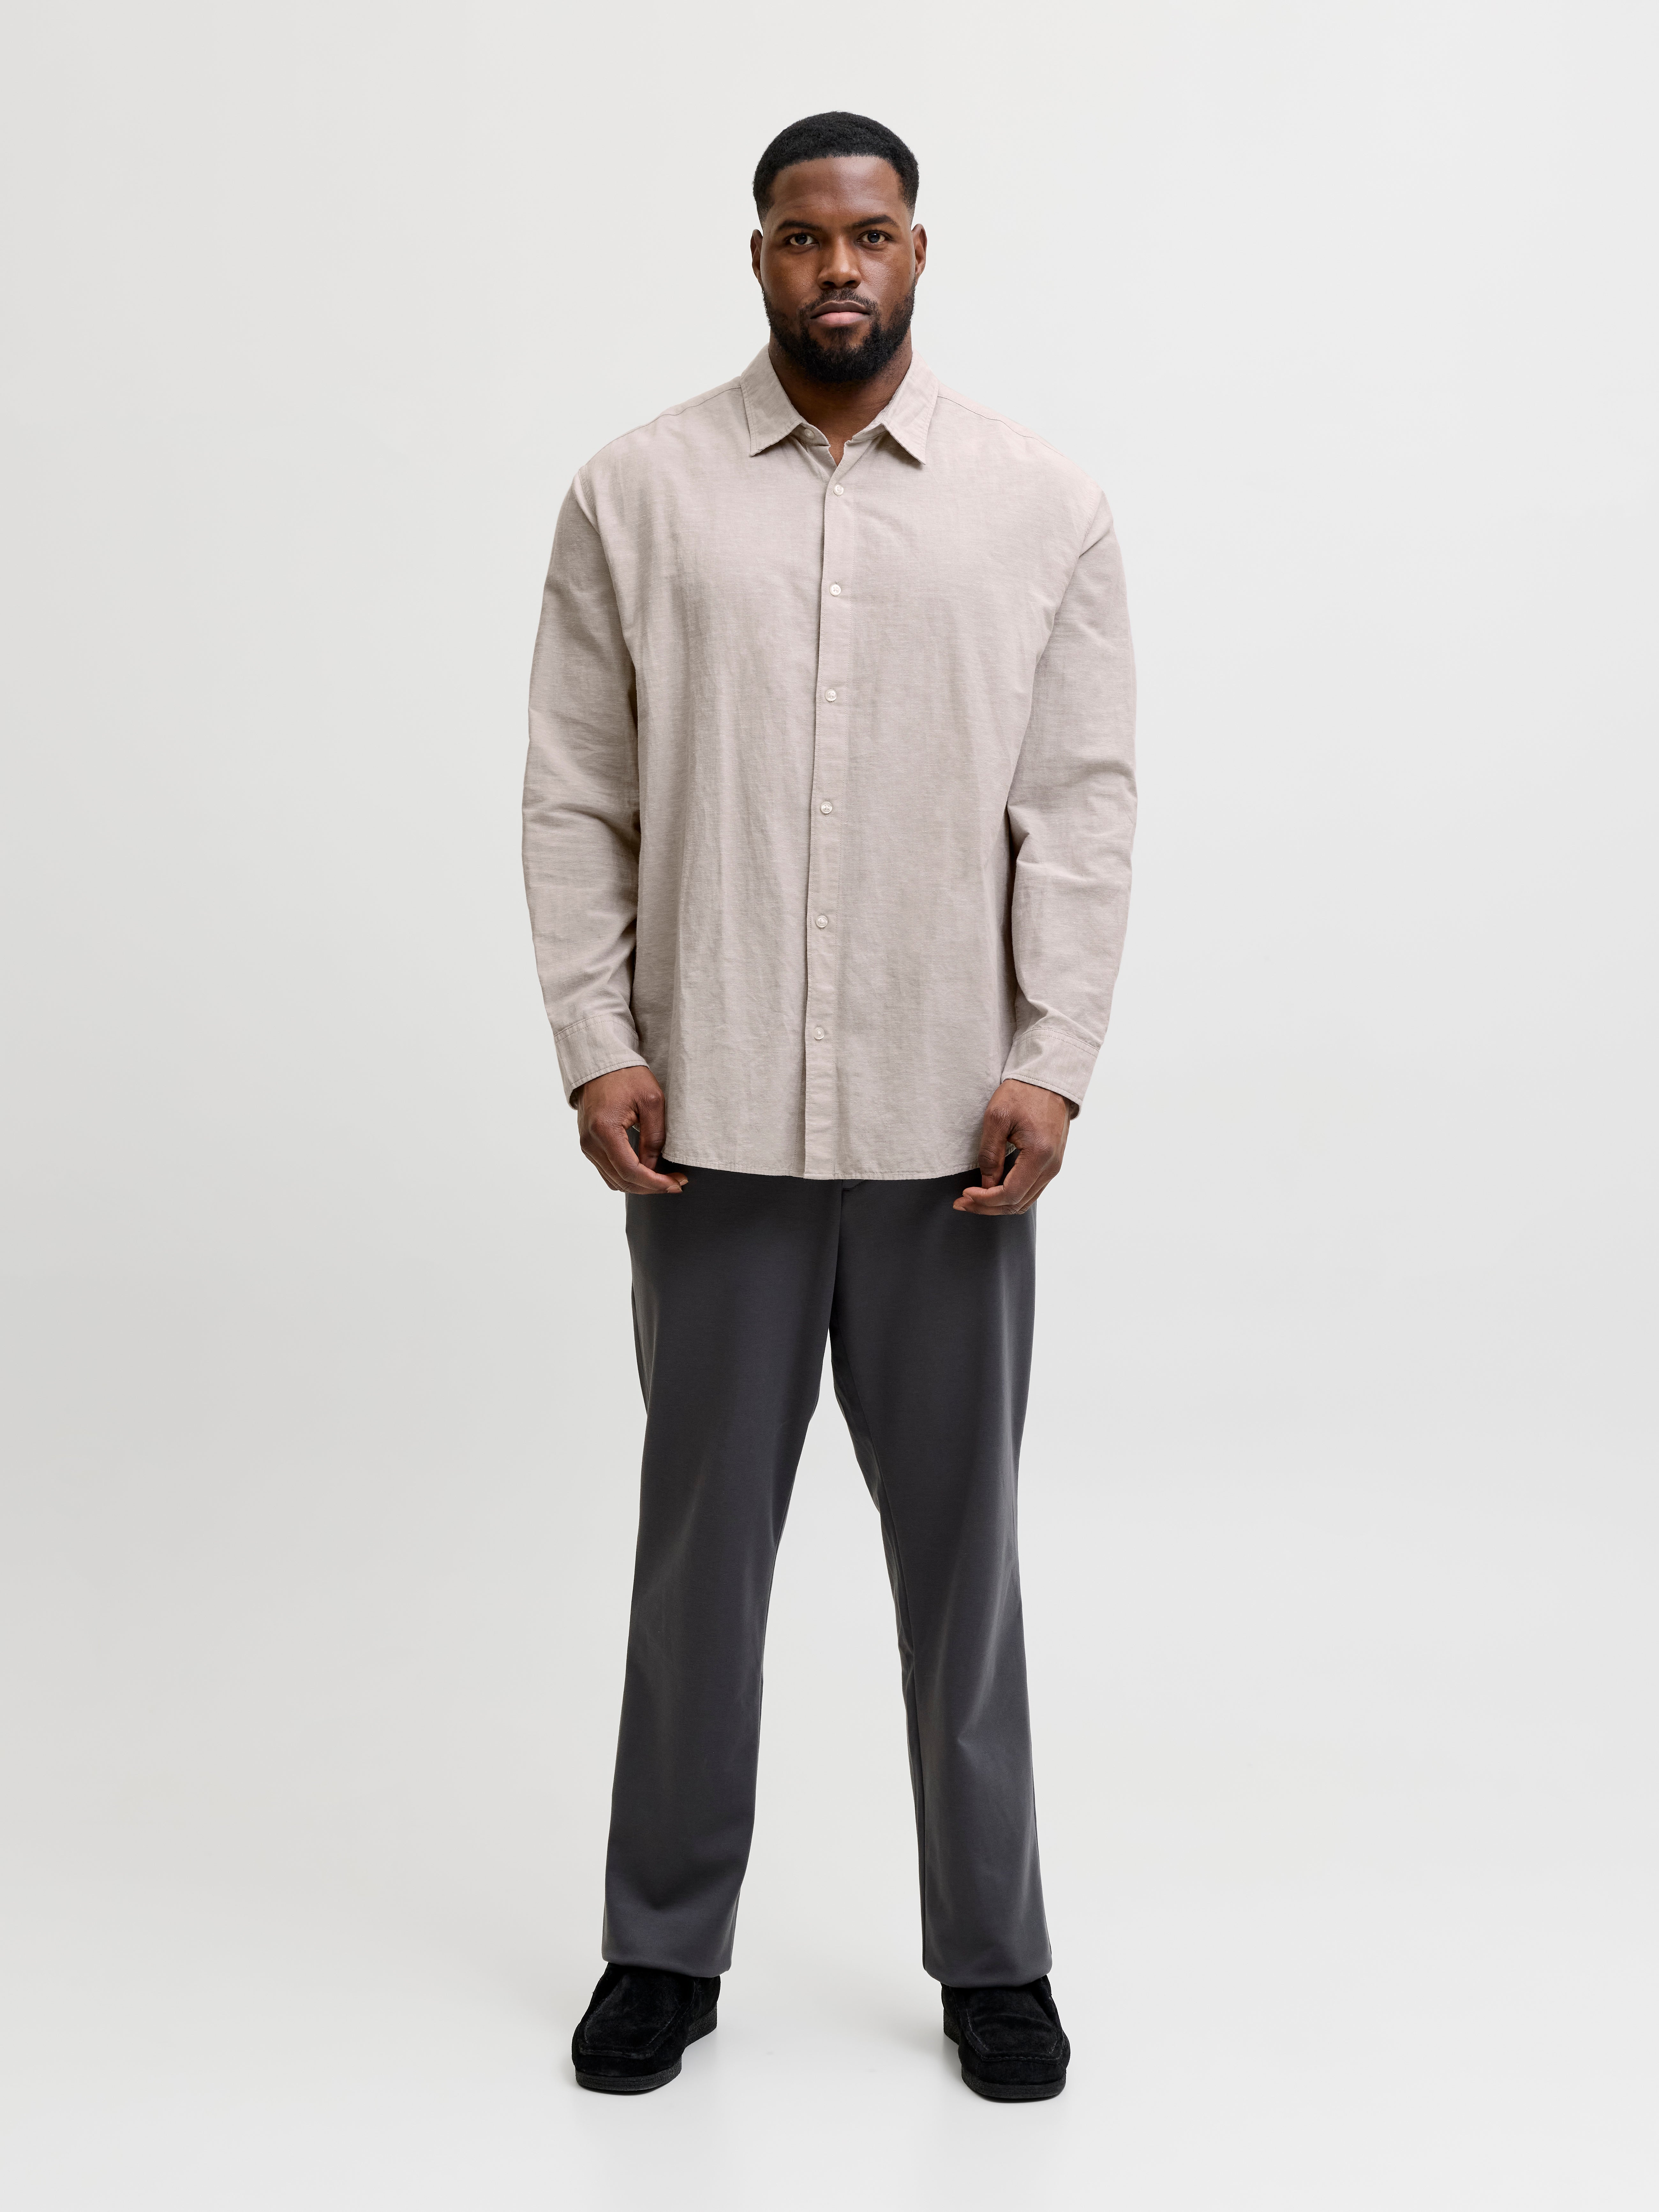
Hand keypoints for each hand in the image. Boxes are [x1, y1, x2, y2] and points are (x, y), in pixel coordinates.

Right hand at [575, 1065, 687, 1194]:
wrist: (600, 1064)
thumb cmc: (626, 1076)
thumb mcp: (652, 1101)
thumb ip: (654, 1137)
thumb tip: (654, 1168)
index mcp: (605, 1130)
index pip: (630, 1171)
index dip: (655, 1183)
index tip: (677, 1184)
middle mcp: (590, 1143)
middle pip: (622, 1181)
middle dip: (650, 1187)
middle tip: (675, 1183)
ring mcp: (587, 1146)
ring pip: (614, 1181)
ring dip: (639, 1185)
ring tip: (663, 1178)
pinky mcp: (589, 1145)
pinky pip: (608, 1171)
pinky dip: (627, 1176)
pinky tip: (646, 1170)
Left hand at [954, 1079, 1071, 1215]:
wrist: (1049, 1080)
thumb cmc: (1022, 1093)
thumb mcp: (996, 1118)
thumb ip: (990, 1155)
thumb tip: (985, 1186)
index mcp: (1039, 1155)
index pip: (1010, 1193)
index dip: (985, 1200)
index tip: (964, 1194)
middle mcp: (1051, 1167)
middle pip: (1017, 1203)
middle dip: (987, 1207)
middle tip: (962, 1202)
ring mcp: (1054, 1167)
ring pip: (1024, 1201)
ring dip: (998, 1205)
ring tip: (972, 1199)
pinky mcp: (1051, 1164)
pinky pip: (1030, 1190)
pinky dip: (1010, 1195)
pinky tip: (991, 1190)